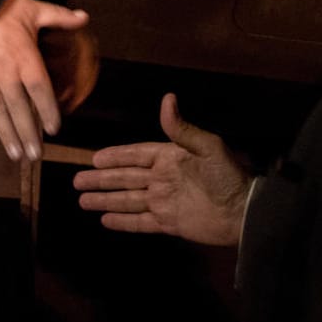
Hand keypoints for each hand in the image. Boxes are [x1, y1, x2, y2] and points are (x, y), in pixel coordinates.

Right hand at [0, 0, 89, 160]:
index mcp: (25, 58)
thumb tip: (85, 17)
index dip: (48, 111)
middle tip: (35, 155)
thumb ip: (58, 16)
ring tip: (16, 156)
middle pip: (20, 109)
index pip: (40, 90)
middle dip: (28, 134)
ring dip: (8, 136)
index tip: (55, 129)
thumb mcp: (32, 8)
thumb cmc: (1, 10)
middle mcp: (6, 74)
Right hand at [73, 92, 250, 245]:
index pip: (135, 155)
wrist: (244, 212)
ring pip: (127, 200)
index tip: (93, 159)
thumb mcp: (207, 146)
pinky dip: (123, 222)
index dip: (115, 156)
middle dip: (101, 180)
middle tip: (77, 181)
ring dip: (106, 200)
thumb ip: (182, 128)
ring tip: (83, 201)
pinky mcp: (168, 223)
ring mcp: (163, 202)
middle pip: (125, 178)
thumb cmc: (228, 176)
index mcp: (170, 158)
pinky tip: (105, 221)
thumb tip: (166, 98)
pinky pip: (140, 222)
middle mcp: (162, 179)